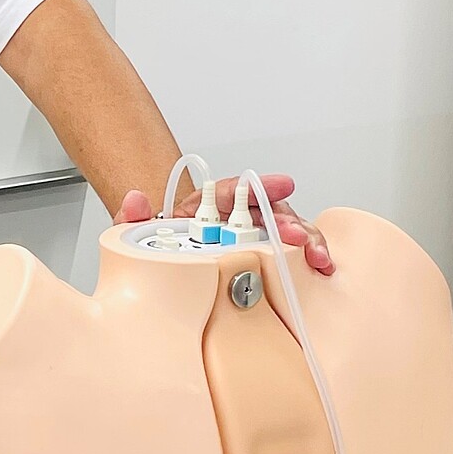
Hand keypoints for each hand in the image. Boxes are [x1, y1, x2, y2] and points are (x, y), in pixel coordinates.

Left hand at [116, 174, 333, 273]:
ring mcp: (252, 239)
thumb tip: (134, 200)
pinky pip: (290, 255)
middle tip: (296, 236)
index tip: (281, 184)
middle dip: (287, 221)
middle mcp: (236, 219)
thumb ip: (132, 217)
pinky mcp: (263, 260)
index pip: (235, 190)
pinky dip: (307, 259)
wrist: (163, 268)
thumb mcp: (139, 233)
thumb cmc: (160, 247)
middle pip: (270, 210)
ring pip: (287, 232)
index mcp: (209, 207)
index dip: (258, 186)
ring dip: (305, 242)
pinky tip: (320, 269)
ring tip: (316, 259)